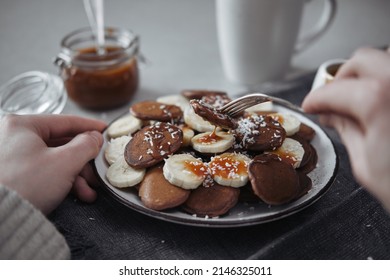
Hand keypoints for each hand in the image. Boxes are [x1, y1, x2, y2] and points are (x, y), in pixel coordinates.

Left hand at [0, 114, 105, 213]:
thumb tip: (95, 138)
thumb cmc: (25, 185)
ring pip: (55, 160)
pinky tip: (78, 194)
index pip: (65, 121)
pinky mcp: (13, 174)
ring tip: (89, 191)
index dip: (90, 127)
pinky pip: (45, 171)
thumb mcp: (65, 162)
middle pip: (62, 143)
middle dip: (84, 162)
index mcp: (22, 125)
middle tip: (98, 171)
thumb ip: (86, 146)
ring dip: (77, 176)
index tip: (106, 130)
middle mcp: (14, 137)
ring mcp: (12, 156)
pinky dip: (63, 181)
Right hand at [302, 48, 389, 209]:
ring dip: (366, 75)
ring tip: (356, 99)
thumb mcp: (365, 162)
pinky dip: (384, 83)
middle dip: (342, 78)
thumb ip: (346, 129)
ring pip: (386, 60)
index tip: (310, 105)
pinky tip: (379, 103)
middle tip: (332, 99)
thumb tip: (331, 114)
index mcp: (380, 102)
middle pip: (363, 60)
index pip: (336, 90)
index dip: (316, 98)